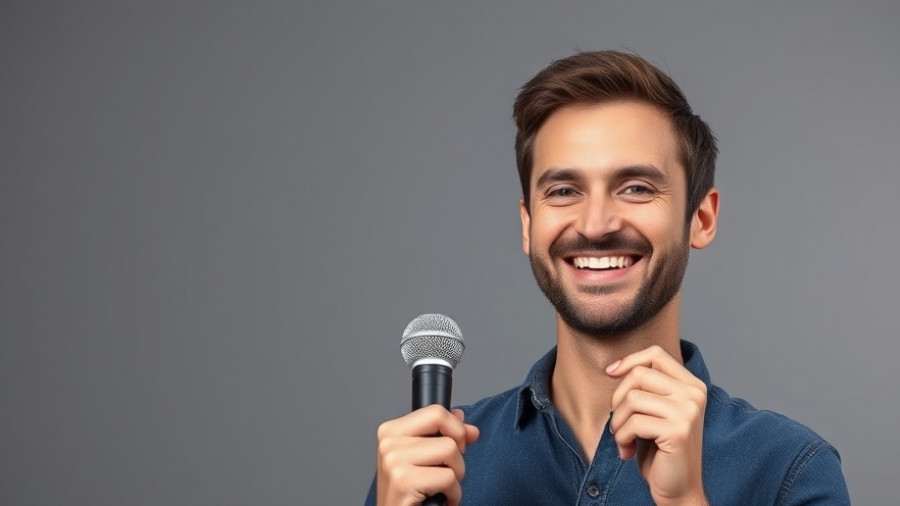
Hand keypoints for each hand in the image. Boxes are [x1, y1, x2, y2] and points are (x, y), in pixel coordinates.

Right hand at [376, 405, 479, 505]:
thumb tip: (467, 424)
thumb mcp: (427, 458)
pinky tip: (440, 499)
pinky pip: (448, 477)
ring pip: (450, 452)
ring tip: (441, 486)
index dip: (455, 430)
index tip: (454, 447)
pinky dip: (453, 493)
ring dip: (456, 477)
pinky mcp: (403, 480)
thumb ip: (447, 436)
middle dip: (457, 457)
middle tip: (445, 472)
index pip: (436, 411)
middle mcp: (389, 442)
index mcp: (391, 430)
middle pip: (448, 434)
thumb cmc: (409, 493)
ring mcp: (393, 460)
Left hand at [606, 345, 707, 505]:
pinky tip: (628, 450)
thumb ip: (645, 388)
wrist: (678, 489)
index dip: (628, 361)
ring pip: (632, 399)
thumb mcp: (654, 411)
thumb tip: (613, 368)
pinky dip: (622, 438)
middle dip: (618, 399)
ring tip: (624, 438)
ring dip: (617, 422)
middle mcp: (694, 394)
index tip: (610, 373)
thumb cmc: (661, 450)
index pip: (655, 354)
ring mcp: (688, 411)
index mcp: (691, 385)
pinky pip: (633, 423)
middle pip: (639, 374)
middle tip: (619, 422)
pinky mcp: (678, 430)